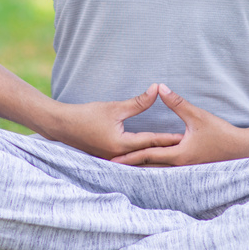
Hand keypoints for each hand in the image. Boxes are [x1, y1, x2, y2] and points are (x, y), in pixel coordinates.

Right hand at [40, 83, 182, 159]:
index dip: (168, 138)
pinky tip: (151, 157)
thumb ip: (138, 101)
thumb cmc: (86, 115)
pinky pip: (130, 160)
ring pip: (139, 160)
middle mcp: (119, 157)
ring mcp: (113, 160)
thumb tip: (157, 89)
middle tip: (186, 148)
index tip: (185, 137)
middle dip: (166, 151)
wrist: (62, 126)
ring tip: (174, 155)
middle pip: (147, 154)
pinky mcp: (109, 159)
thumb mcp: (114, 107)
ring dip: (155, 157)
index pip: (150, 141)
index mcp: (121, 145)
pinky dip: (142, 158)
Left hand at [112, 84, 248, 165]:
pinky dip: (156, 171)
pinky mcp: (191, 170)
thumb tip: (160, 88)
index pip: (147, 155)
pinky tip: (150, 171)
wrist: (241, 149)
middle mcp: (179, 166)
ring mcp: (185, 170)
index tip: (112, 160)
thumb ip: (177, 103)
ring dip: (141, 171)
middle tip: (111, 168)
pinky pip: (169, 172)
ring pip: (158, 172)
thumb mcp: (197, 115)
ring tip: (125, 171)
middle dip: (130, 167)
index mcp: (178, 154)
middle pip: (149, 168)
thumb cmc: (221, 133)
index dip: (129, 157)